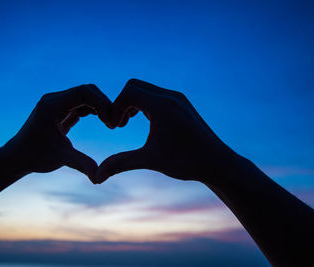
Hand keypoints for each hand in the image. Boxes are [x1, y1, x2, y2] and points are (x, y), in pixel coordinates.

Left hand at [4, 84, 110, 182]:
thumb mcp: (60, 158)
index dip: (102, 104)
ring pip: (86, 96)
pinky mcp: (61, 109)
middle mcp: (54, 99)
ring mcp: (58, 103)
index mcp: (52, 105)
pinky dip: (94, 111)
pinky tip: (104, 122)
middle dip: (104, 104)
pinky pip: (82, 104)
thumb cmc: (35, 157)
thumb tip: (99, 178)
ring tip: (111, 124)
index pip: (84, 92)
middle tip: (115, 124)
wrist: (18, 157)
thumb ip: (81, 164)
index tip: (111, 123)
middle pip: (87, 91)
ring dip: (101, 107)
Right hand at [96, 79, 238, 184]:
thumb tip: (96, 176)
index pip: (128, 92)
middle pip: (134, 86)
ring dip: (133, 103)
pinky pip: (157, 95)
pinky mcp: (182, 104)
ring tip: (128, 123)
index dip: (115, 108)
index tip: (114, 127)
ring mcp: (178, 99)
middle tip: (119, 124)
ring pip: (146, 89)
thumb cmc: (186, 162)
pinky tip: (145, 122)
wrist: (217, 163)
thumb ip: (120, 163)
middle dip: (122, 103)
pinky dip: (145, 104)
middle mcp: (170, 97)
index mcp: (162, 105)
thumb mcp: (150, 160)